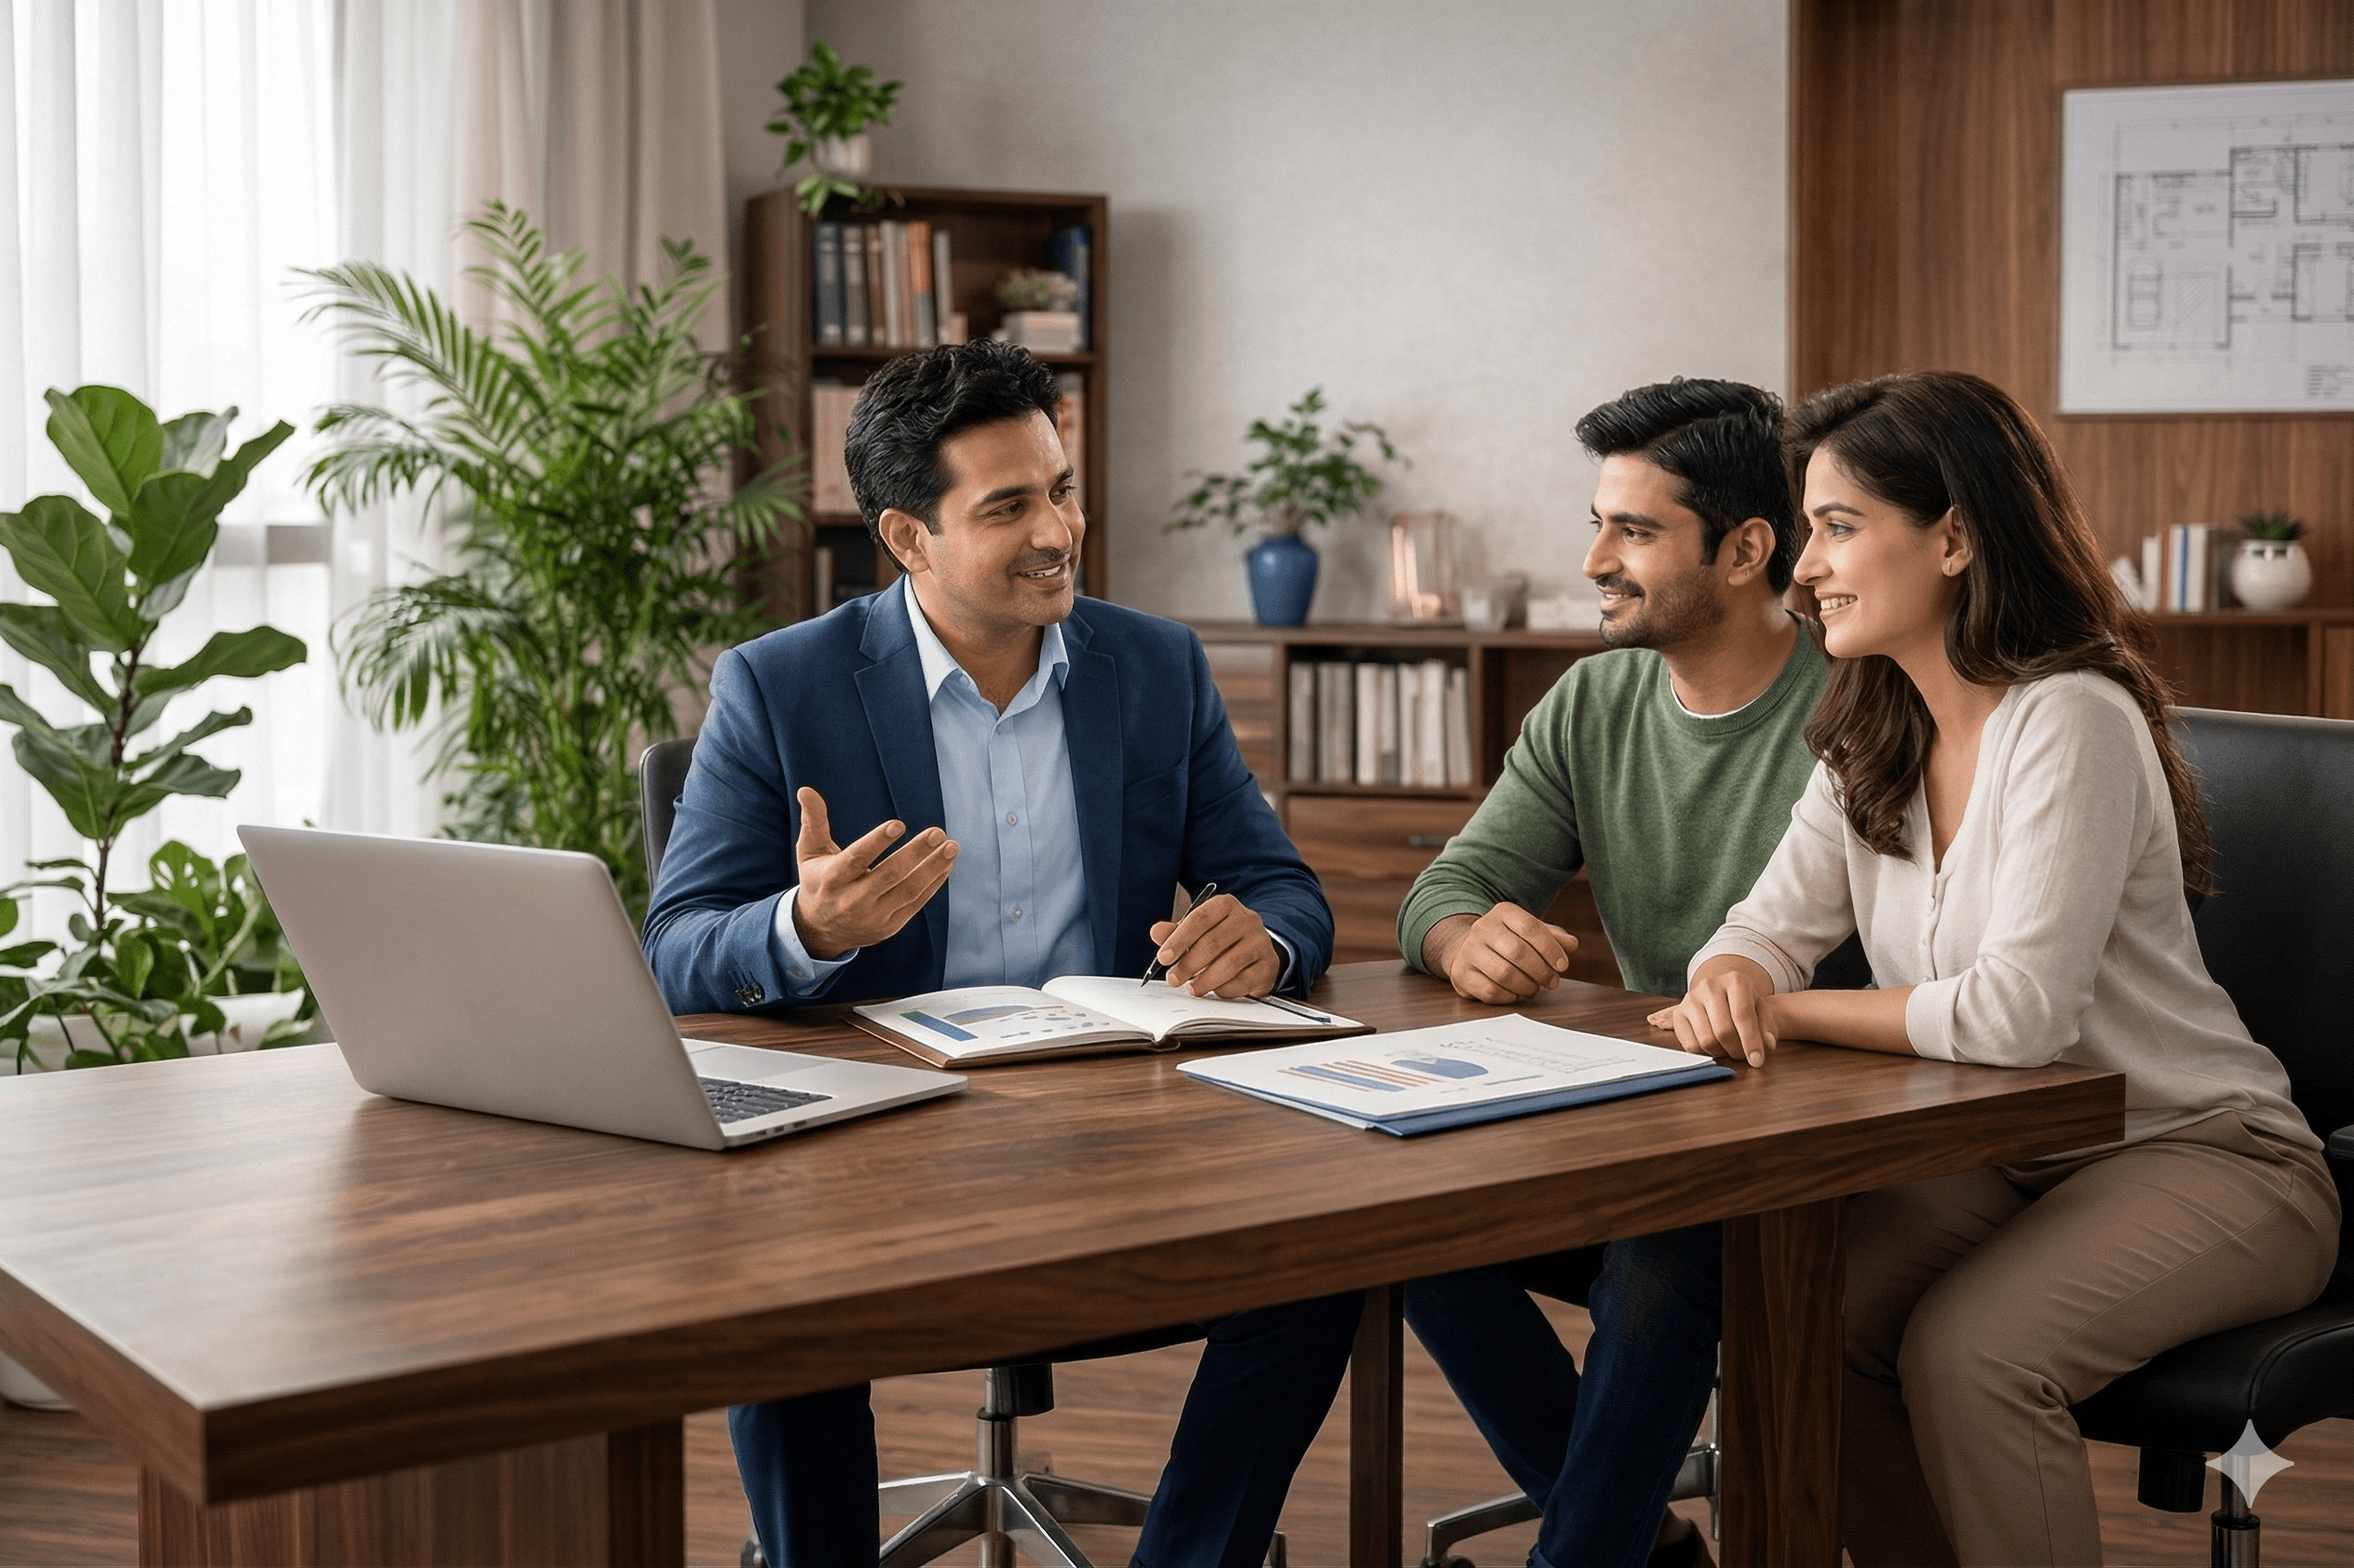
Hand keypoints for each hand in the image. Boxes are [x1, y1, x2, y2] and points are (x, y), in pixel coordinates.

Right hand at [790, 787, 957, 959]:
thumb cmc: (818, 880)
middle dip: (915, 853)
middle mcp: (852, 901)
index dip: (877, 842)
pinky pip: (916, 902)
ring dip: (933, 868)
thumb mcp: (809, 852)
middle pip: (889, 875)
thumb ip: (813, 821)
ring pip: (908, 891)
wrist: (820, 930)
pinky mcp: (890, 926)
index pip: (857, 859)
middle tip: (937, 832)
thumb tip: (806, 790)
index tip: (899, 825)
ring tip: (951, 846)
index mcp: (831, 879)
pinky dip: (934, 882)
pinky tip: (946, 863)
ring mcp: (873, 917)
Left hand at [1148, 895, 1280, 997]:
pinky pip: (1244, 981)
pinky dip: (1225, 989)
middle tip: (1173, 979)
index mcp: (1226, 905)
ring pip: (1229, 964)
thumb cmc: (1223, 940)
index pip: (1200, 918)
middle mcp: (1246, 920)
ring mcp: (1260, 942)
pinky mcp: (1268, 965)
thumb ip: (1176, 932)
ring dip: (1205, 980)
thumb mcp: (1198, 932)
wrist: (1257, 951)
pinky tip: (1215, 990)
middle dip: (1188, 964)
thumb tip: (1156, 932)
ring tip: (1192, 989)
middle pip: (1213, 943)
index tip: (1163, 957)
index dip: (1179, 939)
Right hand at [1425, 905, 1578, 1003]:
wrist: (1468, 949)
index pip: (1529, 926)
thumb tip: (1571, 945)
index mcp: (1502, 912)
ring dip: (1526, 986)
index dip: (1550, 948)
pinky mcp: (1460, 974)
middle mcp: (1482, 928)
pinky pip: (1490, 991)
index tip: (1563, 965)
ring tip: (1534, 989)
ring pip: (1504, 974)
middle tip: (1552, 982)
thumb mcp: (1530, 933)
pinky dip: (1509, 996)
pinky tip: (1514, 993)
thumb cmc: (1508, 941)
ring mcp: (1468, 951)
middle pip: (1518, 952)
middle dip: (1541, 971)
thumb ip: (1553, 937)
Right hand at [1648, 958, 1777, 1067]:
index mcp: (1736, 980)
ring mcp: (1691, 998)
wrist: (1723, 995)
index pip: (1742, 1015)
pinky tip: (1714, 1047)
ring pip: (1706, 1040)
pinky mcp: (1678, 1013)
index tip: (1757, 1061)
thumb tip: (1767, 1044)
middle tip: (1743, 1055)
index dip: (1751, 1041)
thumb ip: (1767, 1027)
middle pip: (1723, 1030)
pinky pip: (1690, 1045)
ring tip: (1729, 1049)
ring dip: (1721, 1053)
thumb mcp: (1762, 1011)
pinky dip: (1705, 1054)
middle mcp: (1710, 985)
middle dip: (1737, 1050)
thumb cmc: (1745, 1005)